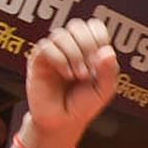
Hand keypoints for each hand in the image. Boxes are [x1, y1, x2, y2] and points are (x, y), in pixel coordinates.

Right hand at [24, 19, 117, 147]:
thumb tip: (108, 51)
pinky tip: (67, 74)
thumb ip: (109, 71)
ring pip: (61, 34)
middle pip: (77, 25)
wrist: (62, 122)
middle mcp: (71, 48)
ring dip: (74, 54)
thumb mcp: (104, 90)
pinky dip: (60, 59)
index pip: (94, 26)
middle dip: (87, 43)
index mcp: (90, 50)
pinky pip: (46, 46)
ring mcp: (54, 53)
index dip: (99, 36)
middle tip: (90, 66)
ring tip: (79, 75)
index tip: (101, 56)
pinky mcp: (38, 61)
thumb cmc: (83, 105)